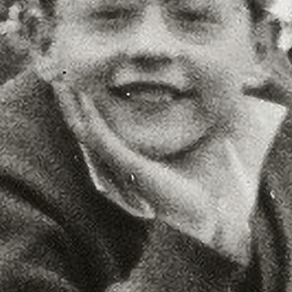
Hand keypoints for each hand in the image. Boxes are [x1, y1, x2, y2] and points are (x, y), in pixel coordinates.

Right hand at [40, 63, 262, 260]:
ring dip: (71, 104)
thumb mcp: (205, 146)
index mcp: (131, 156)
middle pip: (82, 124)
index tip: (79, 79)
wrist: (210, 219)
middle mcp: (120, 160)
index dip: (84, 103)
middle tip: (59, 72)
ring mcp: (121, 164)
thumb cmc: (206, 186)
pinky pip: (100, 138)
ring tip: (62, 79)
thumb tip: (231, 99)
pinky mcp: (128, 167)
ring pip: (83, 129)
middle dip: (69, 99)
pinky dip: (90, 116)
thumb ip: (208, 124)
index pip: (98, 125)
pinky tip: (84, 97)